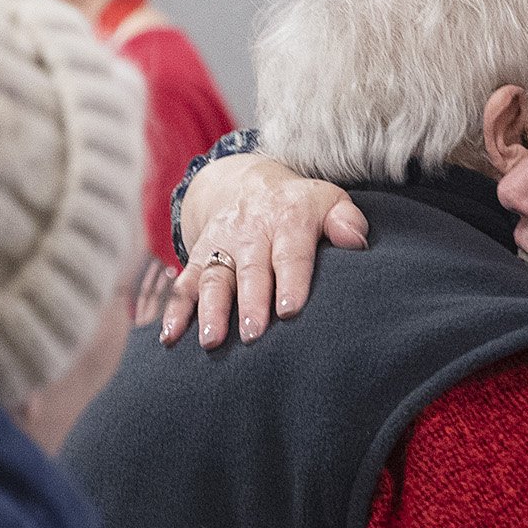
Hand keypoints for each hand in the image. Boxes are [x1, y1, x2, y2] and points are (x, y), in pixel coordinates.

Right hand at [158, 155, 366, 347]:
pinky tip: (170, 338)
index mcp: (287, 219)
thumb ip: (345, 219)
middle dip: (250, 302)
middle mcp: (250, 232)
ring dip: (211, 310)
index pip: (290, 252)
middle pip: (250, 269)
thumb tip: (357, 240)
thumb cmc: (298, 207)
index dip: (291, 280)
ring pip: (214, 278)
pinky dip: (174, 310)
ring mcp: (220, 245)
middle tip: (254, 333)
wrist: (249, 186)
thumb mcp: (326, 201)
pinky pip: (184, 283)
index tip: (290, 309)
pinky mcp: (199, 257)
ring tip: (212, 341)